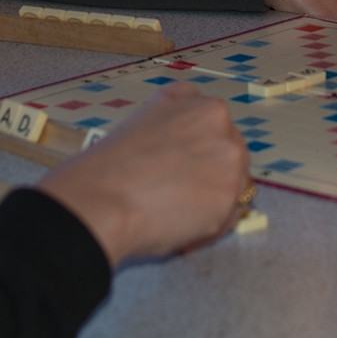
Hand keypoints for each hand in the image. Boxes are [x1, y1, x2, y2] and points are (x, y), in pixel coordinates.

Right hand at [35, 85, 248, 265]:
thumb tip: (186, 124)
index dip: (199, 147)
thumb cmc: (113, 161)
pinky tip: (183, 229)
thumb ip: (175, 113)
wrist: (102, 197)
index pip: (217, 126)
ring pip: (234, 185)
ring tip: (177, 213)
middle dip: (211, 173)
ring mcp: (230, 165)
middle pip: (230, 154)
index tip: (185, 163)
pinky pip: (228, 216)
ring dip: (213, 199)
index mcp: (205, 108)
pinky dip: (211, 226)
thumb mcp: (146, 114)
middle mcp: (224, 130)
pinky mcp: (228, 200)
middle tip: (180, 192)